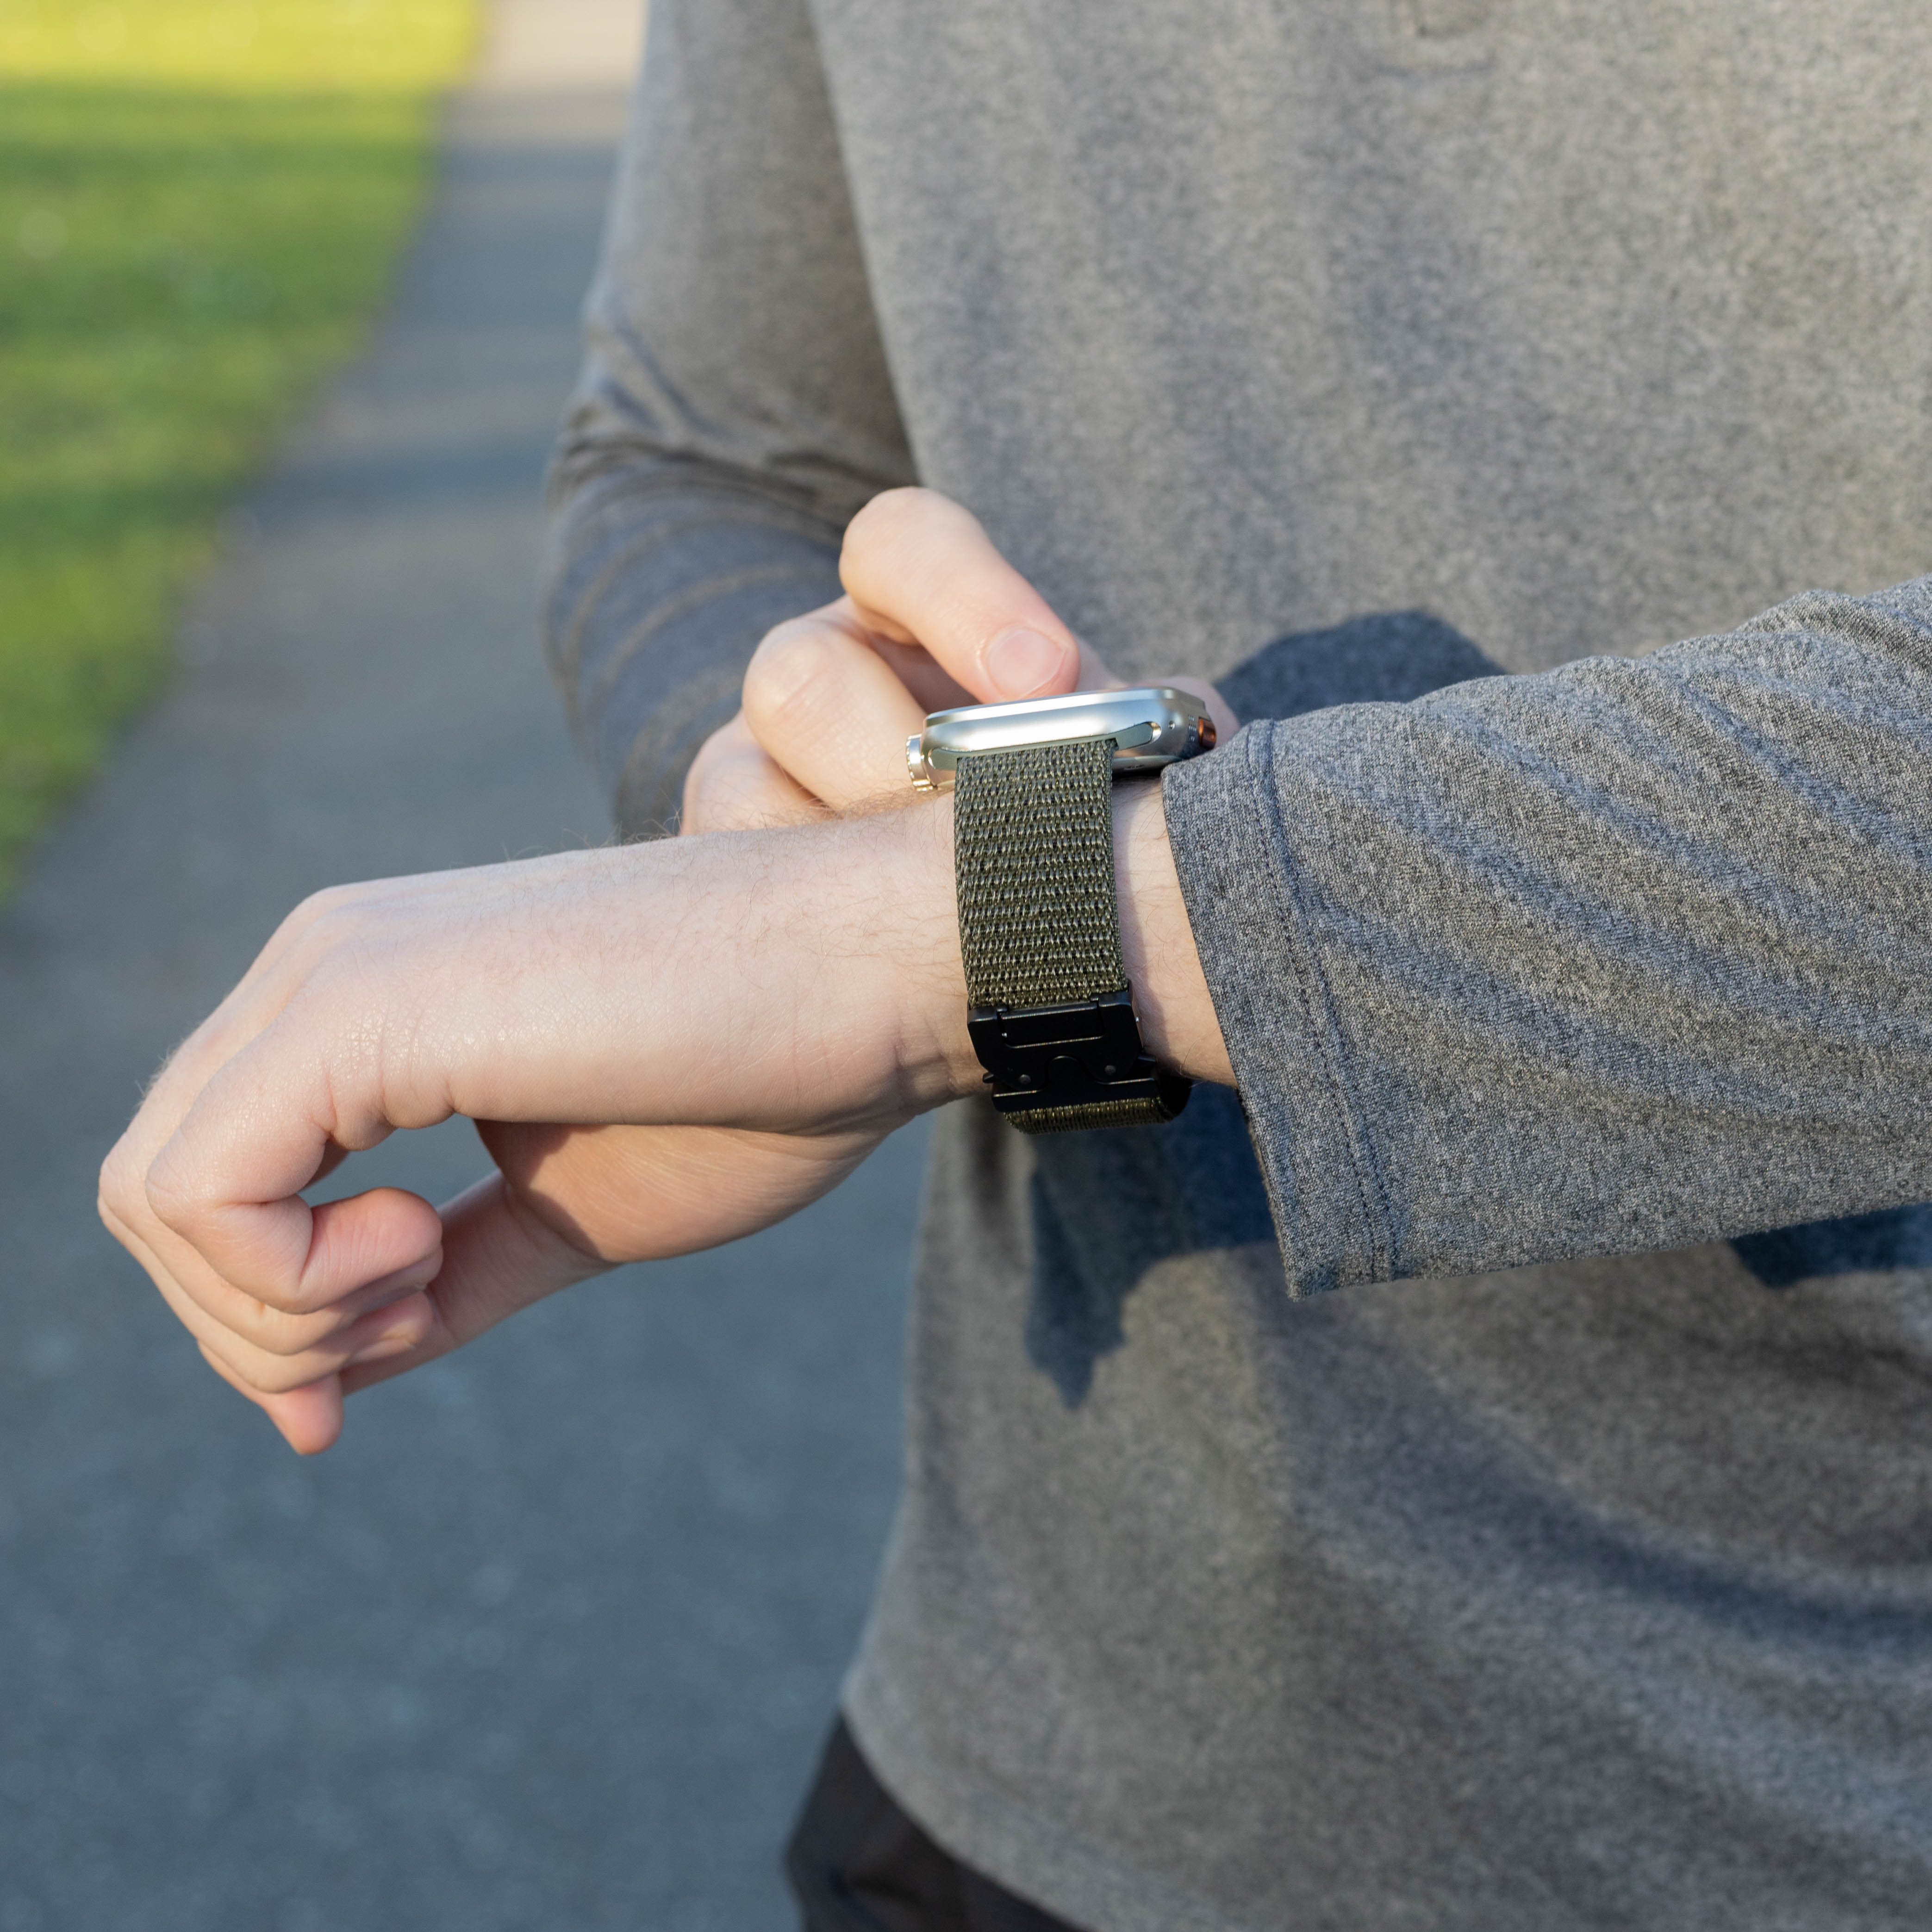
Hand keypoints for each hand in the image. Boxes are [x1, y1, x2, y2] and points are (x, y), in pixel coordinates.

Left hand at [100, 488, 1232, 1454]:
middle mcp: (323, 962)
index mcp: (369, 999)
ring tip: (424, 1270)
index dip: (258, 1309)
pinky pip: (198, 1190)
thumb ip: (442, 1279)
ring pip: (153, 1195)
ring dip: (274, 1306)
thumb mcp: (572, 1213)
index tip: (378, 1359)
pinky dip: (282, 1278)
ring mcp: (336, 971)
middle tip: (412, 1311)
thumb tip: (317, 1386)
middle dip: (260, 1322)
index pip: (207, 1175)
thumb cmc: (766, 1075)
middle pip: (155, 1191)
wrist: (886, 963)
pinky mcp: (367, 1002)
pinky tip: (414, 1247)